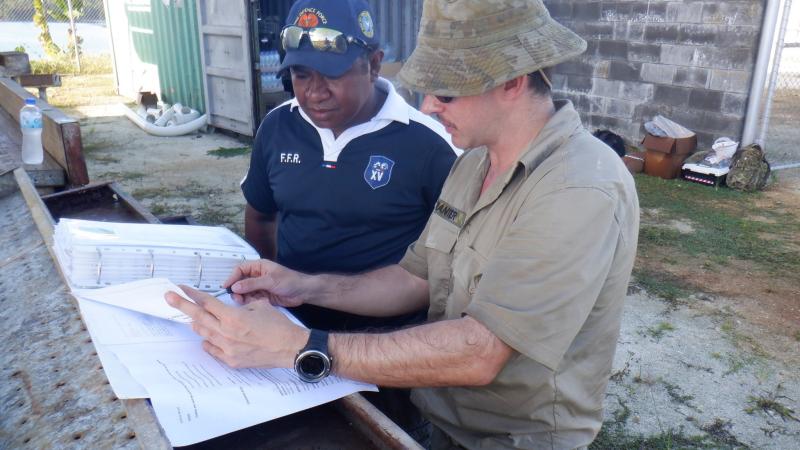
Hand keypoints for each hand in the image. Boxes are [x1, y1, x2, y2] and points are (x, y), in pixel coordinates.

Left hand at [165, 285, 308, 368]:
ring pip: (203, 333)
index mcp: (233, 317)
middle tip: (169, 297)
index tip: (180, 288)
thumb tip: (229, 307)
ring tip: (192, 317)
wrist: (289, 348)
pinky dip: (208, 341)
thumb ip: (240, 306)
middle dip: (182, 305)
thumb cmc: (278, 325)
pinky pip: (212, 349)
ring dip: (197, 323)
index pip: (207, 303)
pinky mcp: (231, 360)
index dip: (192, 294)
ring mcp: (227, 349)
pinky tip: (208, 336)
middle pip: (198, 317)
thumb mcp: (259, 306)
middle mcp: (226, 333)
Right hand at [223, 259, 308, 306]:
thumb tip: (235, 287)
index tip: (226, 286)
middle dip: (236, 289)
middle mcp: (257, 276)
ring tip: (243, 302)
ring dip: (242, 297)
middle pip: (240, 281)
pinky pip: (251, 299)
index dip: (232, 277)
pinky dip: (249, 302)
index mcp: (259, 267)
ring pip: (244, 292)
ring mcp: (259, 287)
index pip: (240, 269)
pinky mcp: (262, 296)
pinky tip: (251, 305)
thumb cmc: (290, 281)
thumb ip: (252, 284)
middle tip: (235, 297)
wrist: (303, 292)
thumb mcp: (270, 281)